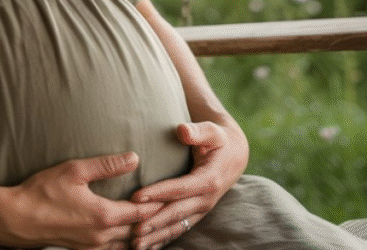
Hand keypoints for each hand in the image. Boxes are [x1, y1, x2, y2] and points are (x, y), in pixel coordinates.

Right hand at [0, 152, 163, 249]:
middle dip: (155, 221)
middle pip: (139, 232)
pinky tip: (129, 236)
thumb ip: (107, 165)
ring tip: (156, 224)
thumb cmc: (42, 192)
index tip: (173, 194)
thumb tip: (135, 158)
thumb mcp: (74, 170)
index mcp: (104, 215)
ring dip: (142, 235)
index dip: (159, 204)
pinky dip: (126, 244)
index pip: (142, 212)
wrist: (16, 220)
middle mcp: (102, 236)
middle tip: (171, 209)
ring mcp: (92, 247)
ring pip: (128, 245)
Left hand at [128, 122, 247, 249]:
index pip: (180, 188)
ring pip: (177, 226)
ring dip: (156, 236)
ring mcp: (202, 209)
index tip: (136, 196)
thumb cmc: (218, 139)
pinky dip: (163, 239)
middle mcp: (206, 199)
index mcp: (209, 179)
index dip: (158, 192)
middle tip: (132, 230)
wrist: (234, 154)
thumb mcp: (212, 131)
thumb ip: (197, 130)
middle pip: (176, 213)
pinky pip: (180, 229)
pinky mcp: (197, 214)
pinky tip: (148, 248)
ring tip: (136, 244)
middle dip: (154, 223)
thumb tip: (182, 129)